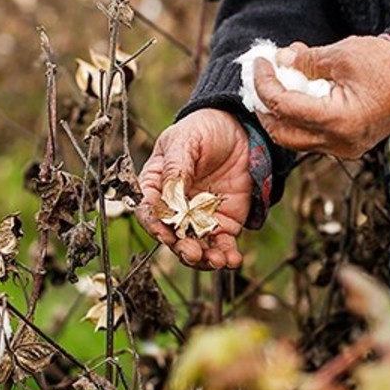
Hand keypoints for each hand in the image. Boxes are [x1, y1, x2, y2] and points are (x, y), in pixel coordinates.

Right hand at [136, 108, 251, 269]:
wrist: (240, 129)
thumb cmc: (203, 129)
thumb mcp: (184, 141)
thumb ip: (175, 168)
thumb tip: (170, 196)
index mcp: (156, 187)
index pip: (149, 211)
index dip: (154, 225)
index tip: (164, 233)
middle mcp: (175, 208)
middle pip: (172, 236)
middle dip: (181, 248)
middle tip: (193, 253)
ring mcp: (199, 218)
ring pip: (196, 247)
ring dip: (205, 259)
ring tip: (217, 260)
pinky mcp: (224, 223)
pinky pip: (223, 245)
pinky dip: (227, 256)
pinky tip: (233, 259)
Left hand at [252, 36, 389, 158]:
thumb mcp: (343, 55)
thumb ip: (307, 62)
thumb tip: (281, 62)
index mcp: (338, 122)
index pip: (283, 107)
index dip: (264, 83)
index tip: (259, 62)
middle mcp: (340, 143)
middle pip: (283, 133)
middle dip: (265, 104)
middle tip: (262, 76)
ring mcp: (345, 148)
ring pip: (296, 137)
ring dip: (282, 109)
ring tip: (283, 76)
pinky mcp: (349, 143)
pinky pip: (314, 134)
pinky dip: (301, 112)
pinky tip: (302, 86)